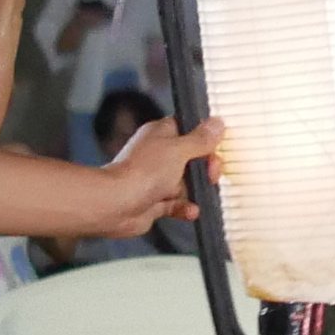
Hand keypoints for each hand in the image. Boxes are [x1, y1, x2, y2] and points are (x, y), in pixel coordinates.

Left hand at [91, 115, 225, 235]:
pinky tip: (190, 210)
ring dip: (197, 190)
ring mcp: (156, 179)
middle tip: (211, 173)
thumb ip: (201, 139)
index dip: (206, 139)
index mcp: (161, 134)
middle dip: (206, 168)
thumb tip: (217, 124)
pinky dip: (186, 208)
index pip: (189, 130)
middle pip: (192, 159)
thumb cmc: (143, 172)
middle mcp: (158, 155)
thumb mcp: (180, 149)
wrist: (117, 204)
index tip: (217, 148)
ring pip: (187, 183)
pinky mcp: (154, 201)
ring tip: (201, 193)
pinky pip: (178, 204)